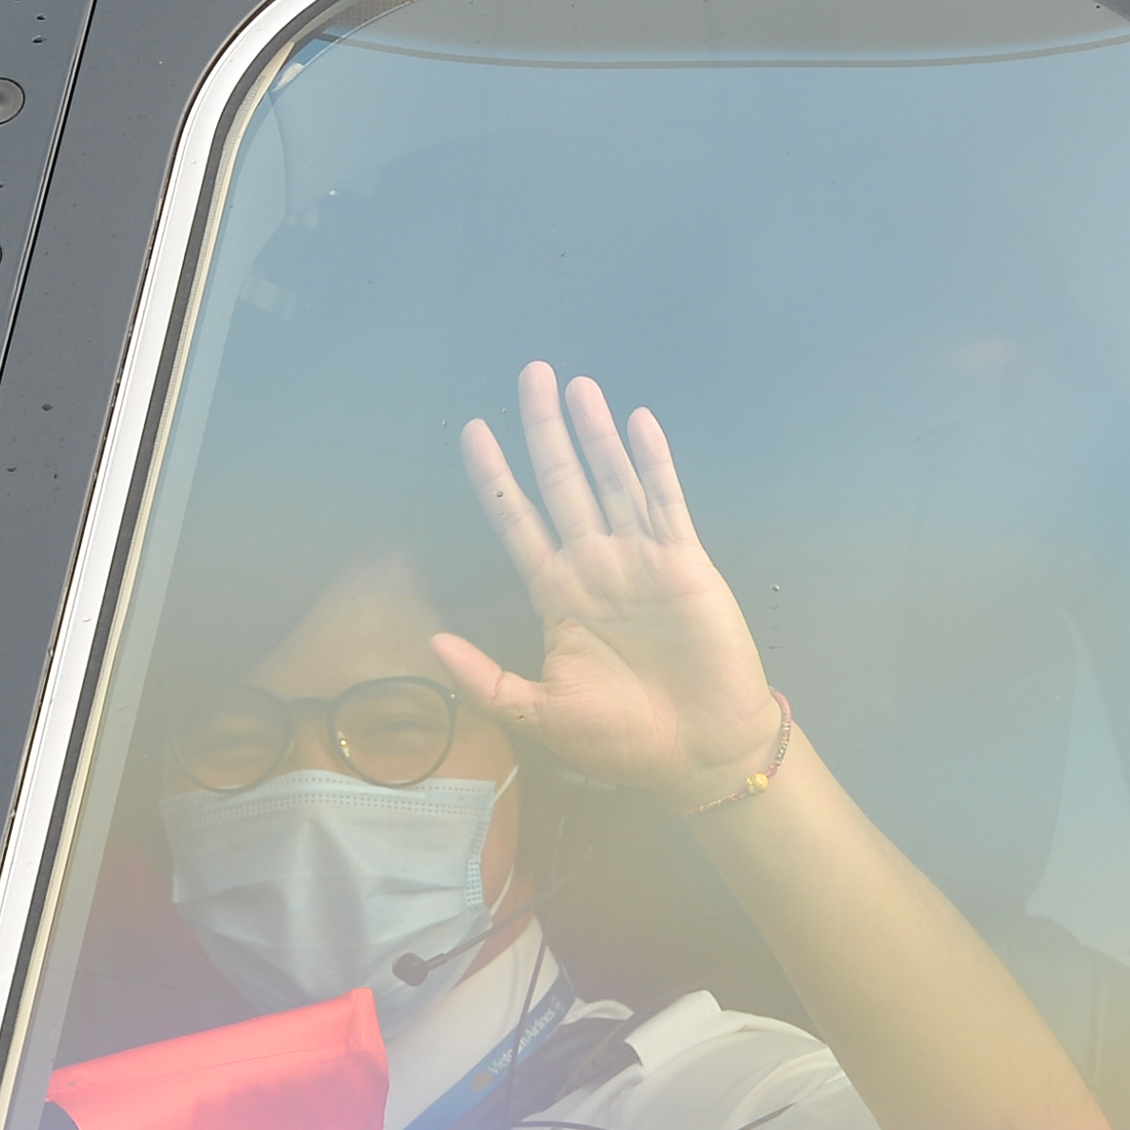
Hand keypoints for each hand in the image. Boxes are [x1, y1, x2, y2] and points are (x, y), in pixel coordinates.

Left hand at [434, 362, 778, 809]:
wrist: (697, 755)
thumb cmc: (621, 740)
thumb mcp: (539, 714)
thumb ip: (487, 680)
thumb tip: (432, 644)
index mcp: (555, 596)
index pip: (516, 522)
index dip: (494, 477)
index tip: (472, 431)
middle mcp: (594, 566)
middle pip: (561, 483)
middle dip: (543, 431)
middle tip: (529, 374)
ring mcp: (640, 561)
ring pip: (611, 480)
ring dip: (594, 433)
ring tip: (576, 384)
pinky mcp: (684, 564)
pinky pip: (665, 502)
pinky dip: (652, 463)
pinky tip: (638, 422)